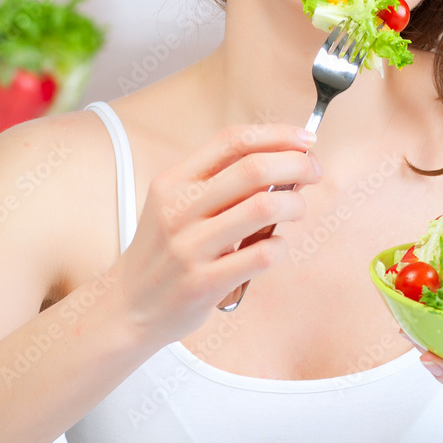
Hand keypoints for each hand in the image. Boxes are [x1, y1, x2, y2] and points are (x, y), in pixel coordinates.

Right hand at [110, 123, 320, 346]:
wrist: (129, 307)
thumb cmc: (164, 251)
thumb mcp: (176, 203)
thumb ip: (220, 182)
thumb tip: (284, 162)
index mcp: (174, 181)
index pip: (232, 140)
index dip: (277, 135)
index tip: (305, 140)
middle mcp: (179, 209)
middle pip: (254, 169)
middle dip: (297, 165)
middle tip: (313, 172)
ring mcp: (190, 247)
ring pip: (263, 207)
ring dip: (295, 204)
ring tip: (297, 210)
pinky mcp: (203, 283)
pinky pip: (261, 254)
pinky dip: (280, 245)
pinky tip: (275, 246)